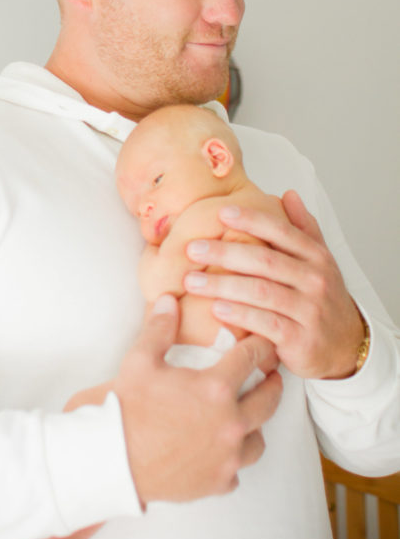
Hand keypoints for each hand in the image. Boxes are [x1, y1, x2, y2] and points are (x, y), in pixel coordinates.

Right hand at [114, 294, 281, 505]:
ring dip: (256, 425)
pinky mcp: (217, 482)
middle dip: (272, 384)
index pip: (250, 358)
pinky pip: (236, 469)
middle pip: (268, 400)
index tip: (265, 342)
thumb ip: (160, 328)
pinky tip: (220, 450)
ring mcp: (227, 457)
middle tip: (271, 376)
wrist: (111, 459)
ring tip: (248, 415)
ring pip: (258, 440)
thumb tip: (169, 301)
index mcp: (216, 389)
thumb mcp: (141, 360)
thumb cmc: (126, 407)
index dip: (260, 346)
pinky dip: (232, 458)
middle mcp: (231, 423)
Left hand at [183, 191, 364, 379]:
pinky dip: (239, 315)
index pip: (282, 231)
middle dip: (224, 253)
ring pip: (261, 292)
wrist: (347, 345)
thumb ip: (303, 227)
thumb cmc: (322, 297)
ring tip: (191, 281)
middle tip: (192, 248)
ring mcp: (310, 310)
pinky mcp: (301, 340)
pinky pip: (265, 323)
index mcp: (317, 256)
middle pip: (265, 261)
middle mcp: (315, 280)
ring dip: (222, 285)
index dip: (251, 220)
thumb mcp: (319, 261)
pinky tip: (216, 308)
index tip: (221, 213)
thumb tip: (287, 193)